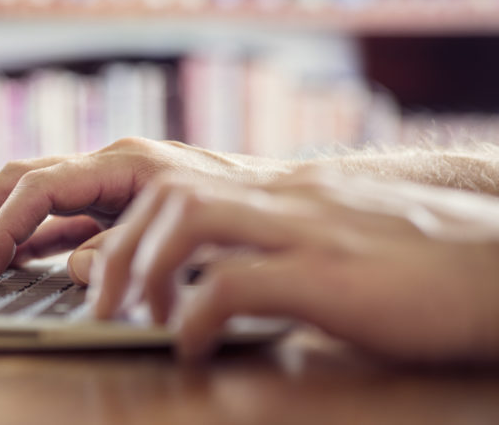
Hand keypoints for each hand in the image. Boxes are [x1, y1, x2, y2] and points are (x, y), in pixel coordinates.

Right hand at [0, 137, 287, 281]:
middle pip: (21, 181)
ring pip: (34, 199)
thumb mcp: (188, 234)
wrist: (286, 206)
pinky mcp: (117, 210)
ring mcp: (111, 187)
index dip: (2, 228)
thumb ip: (127, 249)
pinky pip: (58, 221)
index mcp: (123, 163)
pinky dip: (28, 239)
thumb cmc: (246, 212)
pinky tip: (7, 260)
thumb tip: (72, 266)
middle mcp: (110, 168)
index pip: (40, 187)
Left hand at [90, 167, 498, 362]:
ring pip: (189, 217)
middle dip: (122, 248)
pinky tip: (194, 347)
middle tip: (108, 302)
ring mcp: (309, 230)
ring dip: (149, 269)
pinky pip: (237, 282)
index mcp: (286, 193)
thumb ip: (277, 248)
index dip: (132, 227)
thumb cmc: (425, 269)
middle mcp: (288, 200)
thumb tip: (214, 277)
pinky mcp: (333, 275)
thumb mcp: (336, 244)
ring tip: (143, 319)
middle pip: (169, 194)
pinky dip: (198, 316)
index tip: (113, 273)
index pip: (182, 185)